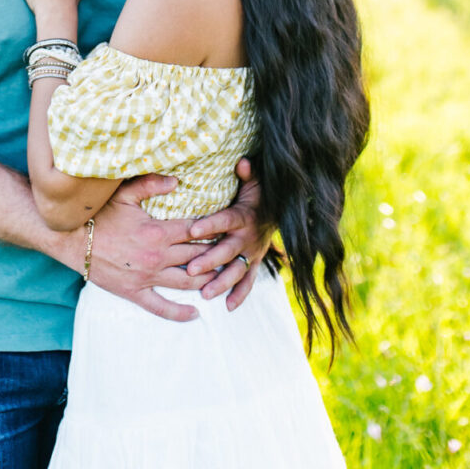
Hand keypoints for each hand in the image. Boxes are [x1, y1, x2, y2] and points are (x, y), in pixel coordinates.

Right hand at [86, 174, 222, 322]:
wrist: (71, 239)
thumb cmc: (98, 214)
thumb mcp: (124, 194)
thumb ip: (151, 185)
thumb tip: (177, 180)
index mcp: (158, 231)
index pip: (195, 231)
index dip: (214, 229)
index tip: (228, 228)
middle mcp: (157, 256)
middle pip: (197, 256)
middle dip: (216, 254)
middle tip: (231, 253)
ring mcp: (147, 277)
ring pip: (187, 282)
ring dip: (207, 280)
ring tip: (222, 278)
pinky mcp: (135, 292)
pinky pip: (162, 307)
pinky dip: (180, 313)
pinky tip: (196, 314)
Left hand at [186, 157, 273, 310]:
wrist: (278, 214)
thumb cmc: (259, 196)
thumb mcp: (255, 183)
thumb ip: (248, 174)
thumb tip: (242, 161)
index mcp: (243, 216)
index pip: (224, 220)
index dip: (210, 225)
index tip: (192, 229)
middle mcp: (247, 237)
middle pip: (227, 251)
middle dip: (209, 261)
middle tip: (191, 270)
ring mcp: (252, 253)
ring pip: (236, 271)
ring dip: (221, 283)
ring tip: (205, 294)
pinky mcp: (255, 263)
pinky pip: (248, 282)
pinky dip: (240, 295)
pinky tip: (228, 307)